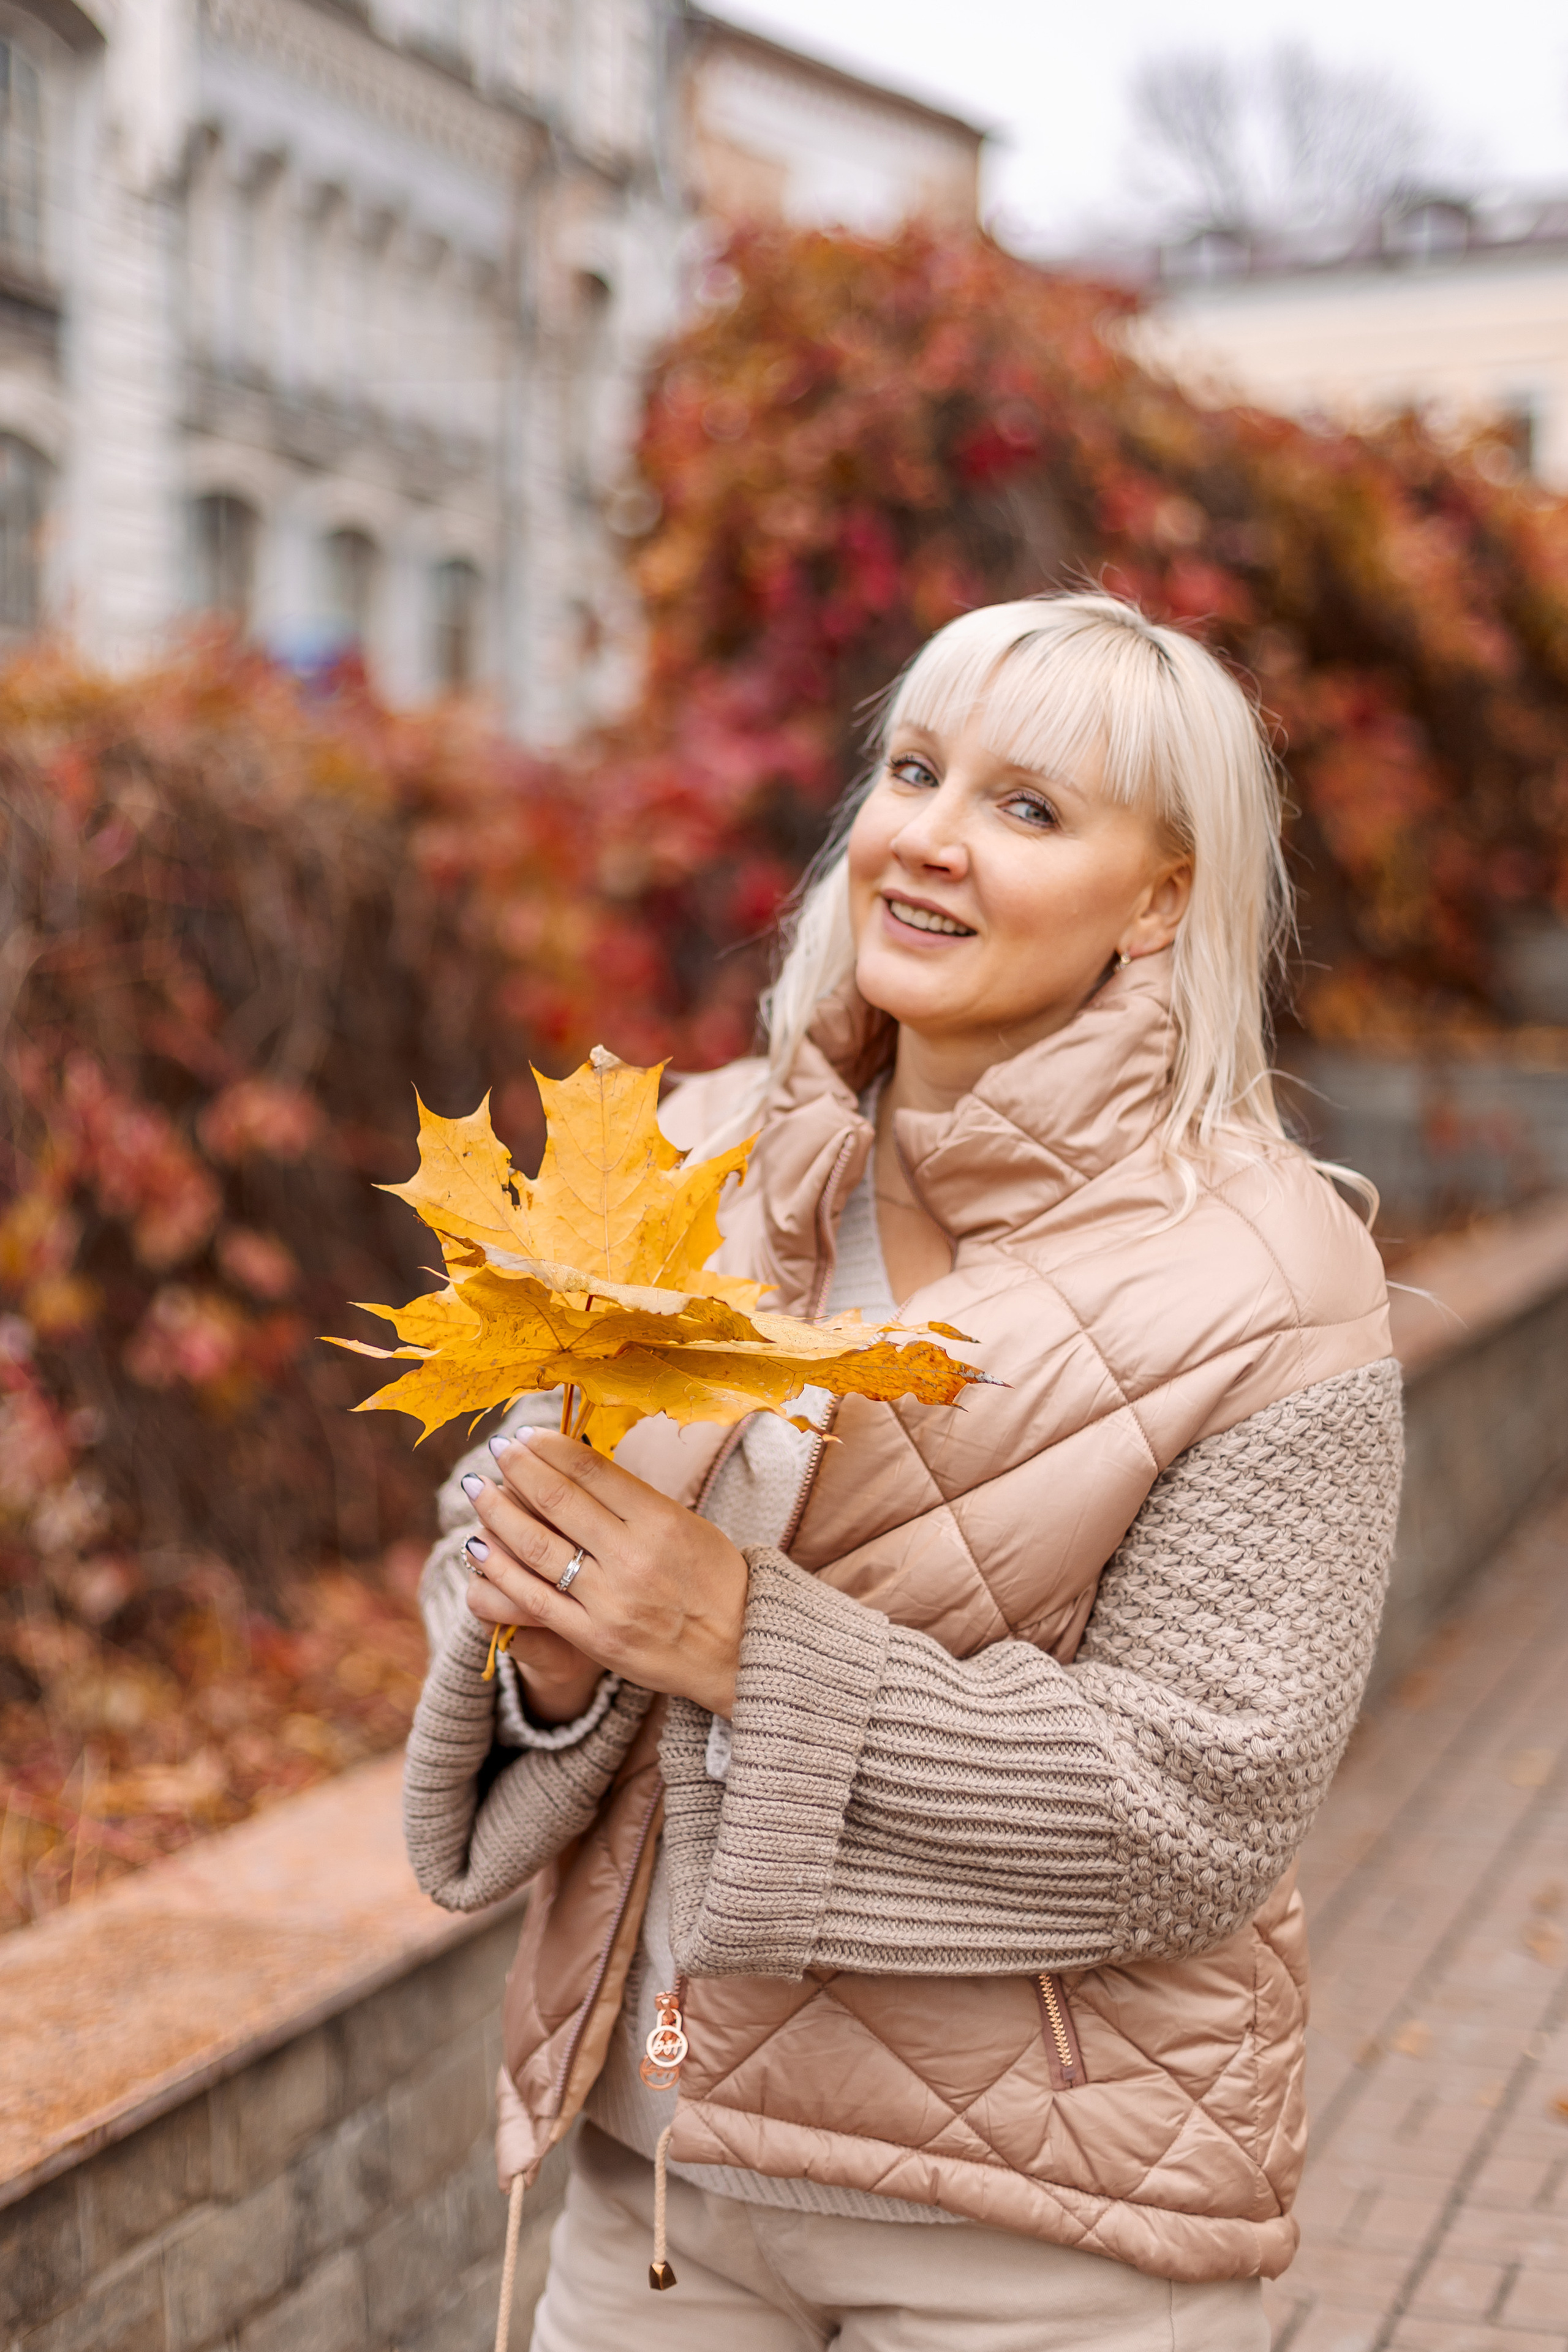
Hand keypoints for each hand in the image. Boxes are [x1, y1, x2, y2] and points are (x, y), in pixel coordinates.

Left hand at [461, 1429, 747, 1716]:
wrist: (739, 1649)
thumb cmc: (715, 1579)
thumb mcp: (688, 1525)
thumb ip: (635, 1501)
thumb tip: (577, 1466)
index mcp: (662, 1520)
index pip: (593, 1471)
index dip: (551, 1447)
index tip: (525, 1434)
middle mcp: (634, 1557)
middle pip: (559, 1501)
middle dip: (519, 1469)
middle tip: (497, 1448)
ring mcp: (610, 1600)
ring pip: (538, 1547)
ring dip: (499, 1513)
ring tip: (477, 1489)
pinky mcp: (594, 1637)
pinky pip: (534, 1598)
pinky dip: (501, 1570)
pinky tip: (478, 1546)